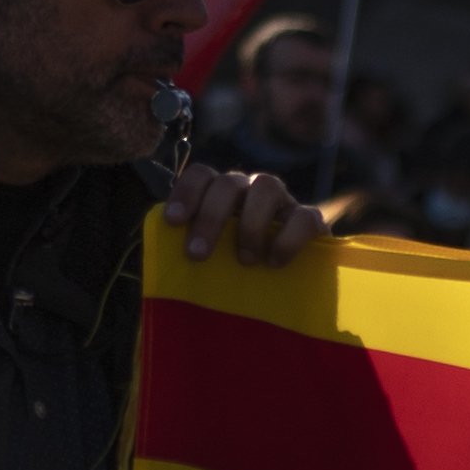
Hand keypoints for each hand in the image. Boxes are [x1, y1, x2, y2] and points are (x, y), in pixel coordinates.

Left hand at [166, 161, 320, 263]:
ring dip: (250, 223)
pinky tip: (274, 263)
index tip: (174, 222)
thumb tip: (157, 269)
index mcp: (222, 196)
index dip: (186, 192)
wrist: (288, 294)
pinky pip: (304, 216)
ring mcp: (283, 203)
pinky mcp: (312, 222)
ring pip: (267, 186)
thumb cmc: (237, 278)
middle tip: (198, 255)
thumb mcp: (209, 267)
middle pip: (229, 183)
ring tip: (244, 261)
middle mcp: (250, 191)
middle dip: (210, 216)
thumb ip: (190, 257)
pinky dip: (287, 238)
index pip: (202, 175)